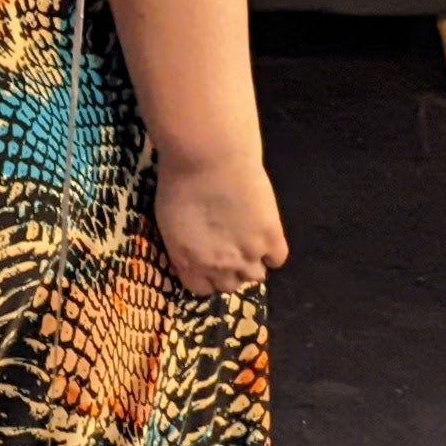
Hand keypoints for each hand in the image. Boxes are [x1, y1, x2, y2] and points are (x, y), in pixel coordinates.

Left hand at [152, 156, 287, 296]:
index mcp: (187, 260)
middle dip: (230, 270)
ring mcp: (247, 255)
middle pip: (230, 286)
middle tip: (232, 248)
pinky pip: (278, 259)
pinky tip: (266, 234)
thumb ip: (183, 242)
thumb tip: (194, 247)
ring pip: (256, 276)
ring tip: (250, 240)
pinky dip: (273, 251)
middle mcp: (217, 266)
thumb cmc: (178, 178)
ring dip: (253, 262)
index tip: (210, 263)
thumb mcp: (168, 218)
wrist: (209, 157)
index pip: (201, 288)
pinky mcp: (272, 239)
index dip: (207, 276)